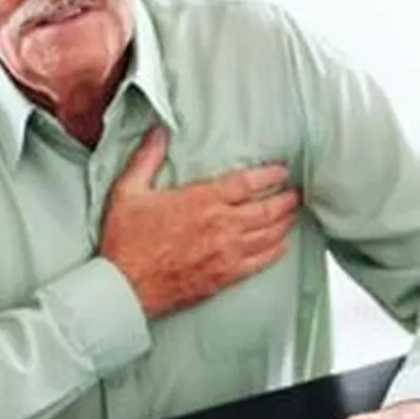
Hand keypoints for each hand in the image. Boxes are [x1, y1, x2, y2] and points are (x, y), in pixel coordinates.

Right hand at [100, 126, 299, 317]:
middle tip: (294, 194)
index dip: (270, 175)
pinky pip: (262, 262)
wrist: (124, 287)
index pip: (247, 183)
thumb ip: (146, 158)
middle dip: (285, 199)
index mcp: (201, 201)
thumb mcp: (128, 191)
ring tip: (293, 214)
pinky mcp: (226, 276)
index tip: (282, 171)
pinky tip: (283, 245)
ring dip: (285, 222)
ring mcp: (227, 253)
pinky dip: (277, 251)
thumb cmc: (125, 241)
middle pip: (267, 209)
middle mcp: (221, 226)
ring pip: (270, 235)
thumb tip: (159, 131)